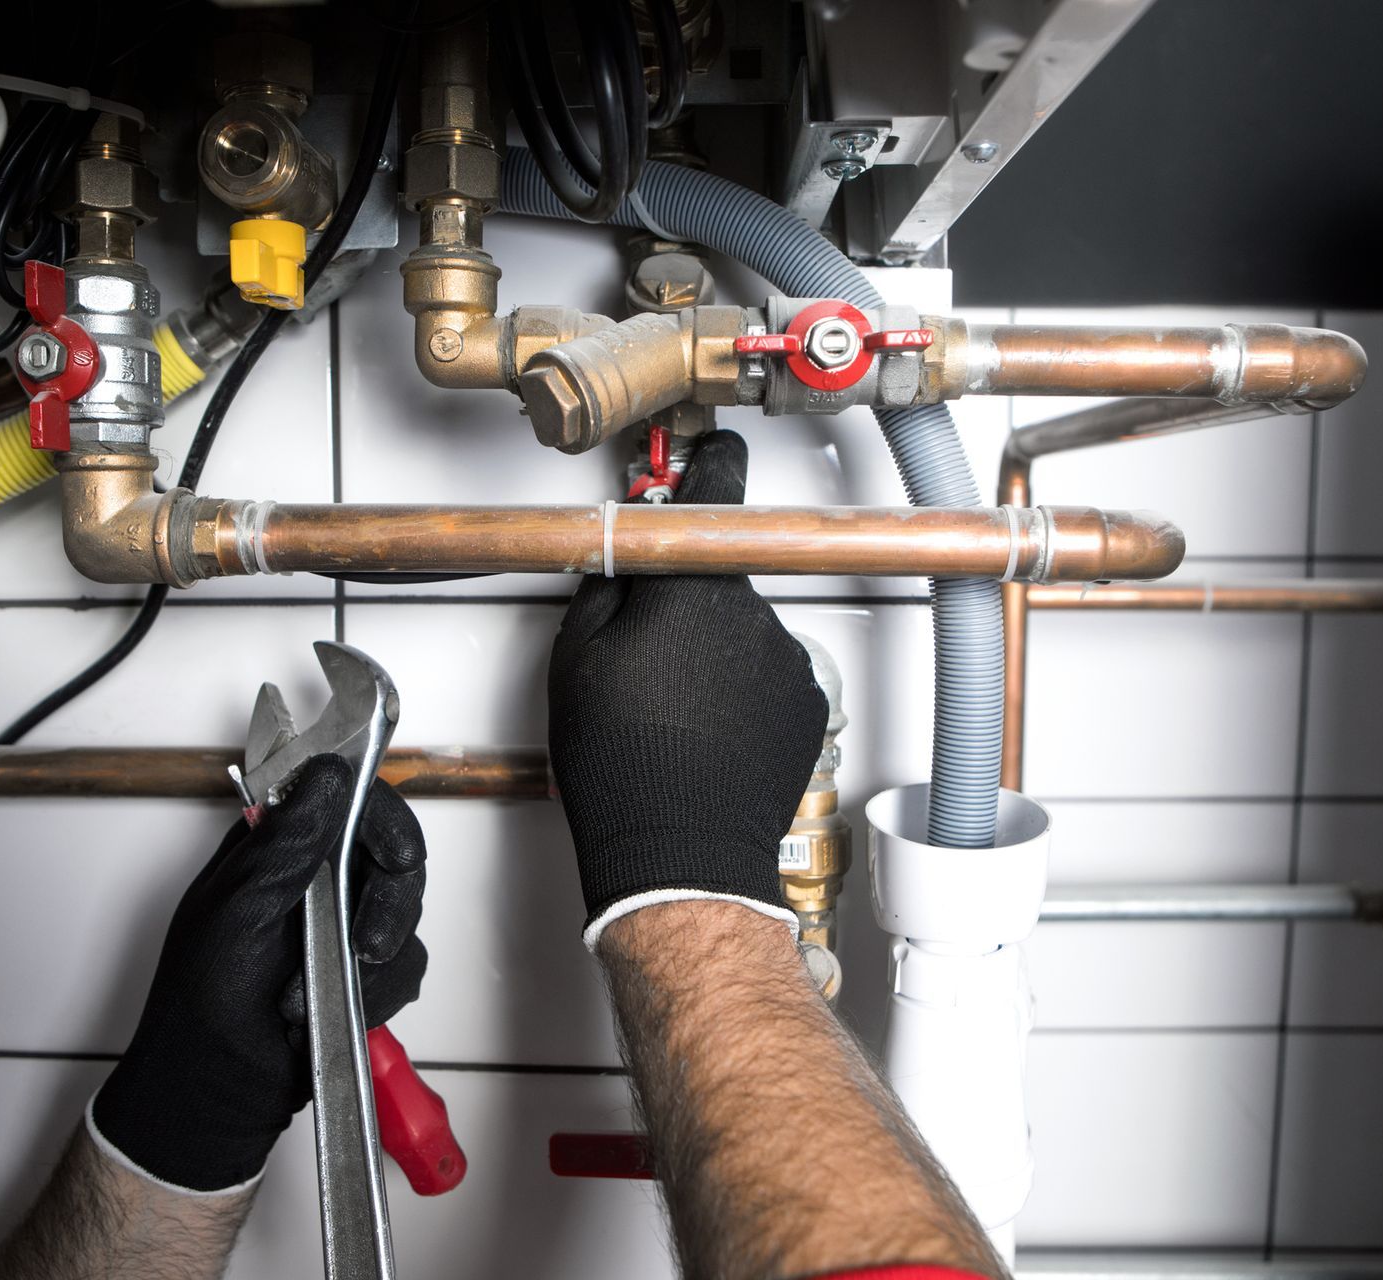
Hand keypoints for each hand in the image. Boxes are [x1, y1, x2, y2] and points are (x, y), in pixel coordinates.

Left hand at [89, 755, 427, 1192]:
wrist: (214, 1091)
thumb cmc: (200, 1005)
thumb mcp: (237, 910)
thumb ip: (287, 842)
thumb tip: (329, 775)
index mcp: (276, 846)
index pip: (350, 799)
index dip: (382, 820)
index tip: (395, 855)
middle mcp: (314, 878)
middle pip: (392, 857)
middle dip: (386, 906)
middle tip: (363, 945)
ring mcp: (341, 926)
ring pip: (405, 915)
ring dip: (371, 961)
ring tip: (317, 991)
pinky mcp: (362, 971)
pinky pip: (405, 967)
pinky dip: (376, 994)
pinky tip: (333, 1010)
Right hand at [547, 430, 827, 948]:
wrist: (680, 851)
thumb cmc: (623, 767)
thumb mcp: (575, 660)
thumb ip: (605, 582)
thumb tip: (621, 548)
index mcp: (693, 589)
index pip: (715, 487)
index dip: (709, 463)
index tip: (711, 452)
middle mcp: (753, 614)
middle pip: (720, 574)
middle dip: (688, 598)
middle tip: (646, 650)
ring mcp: (788, 661)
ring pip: (745, 629)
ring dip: (714, 650)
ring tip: (673, 708)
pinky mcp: (807, 705)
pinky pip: (770, 674)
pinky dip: (743, 689)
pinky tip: (706, 728)